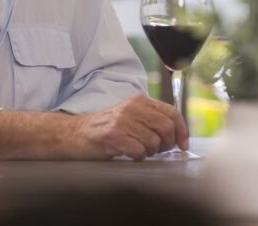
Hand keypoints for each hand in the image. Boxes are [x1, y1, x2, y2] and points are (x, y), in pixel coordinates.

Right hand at [69, 95, 188, 160]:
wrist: (75, 133)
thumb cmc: (105, 128)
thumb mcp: (129, 115)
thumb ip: (151, 120)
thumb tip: (177, 135)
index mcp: (139, 101)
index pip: (171, 112)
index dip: (182, 130)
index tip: (183, 144)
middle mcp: (132, 108)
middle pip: (166, 127)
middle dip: (167, 144)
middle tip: (159, 150)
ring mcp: (122, 121)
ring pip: (154, 141)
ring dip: (150, 151)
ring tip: (140, 150)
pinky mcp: (113, 136)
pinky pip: (138, 150)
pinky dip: (138, 156)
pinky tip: (130, 154)